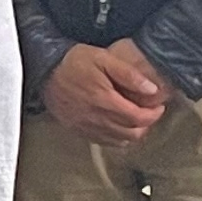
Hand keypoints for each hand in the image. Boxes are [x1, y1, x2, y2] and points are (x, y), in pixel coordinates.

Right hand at [44, 40, 166, 147]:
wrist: (44, 71)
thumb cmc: (74, 62)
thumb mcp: (103, 58)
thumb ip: (129, 74)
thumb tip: (152, 89)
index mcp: (104, 100)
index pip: (138, 118)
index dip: (153, 115)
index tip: (158, 106)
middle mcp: (96, 118)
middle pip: (132, 133)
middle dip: (146, 124)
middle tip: (149, 112)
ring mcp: (86, 127)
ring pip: (119, 141)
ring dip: (132, 133)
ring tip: (135, 119)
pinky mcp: (78, 130)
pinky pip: (104, 142)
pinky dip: (116, 138)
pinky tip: (118, 126)